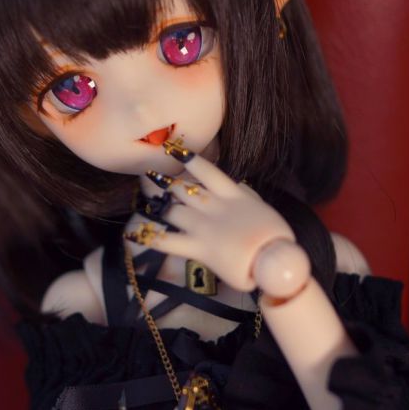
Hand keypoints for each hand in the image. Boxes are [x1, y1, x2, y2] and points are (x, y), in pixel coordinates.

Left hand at [140, 150, 295, 292]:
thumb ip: (246, 196)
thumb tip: (237, 187)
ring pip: (172, 209)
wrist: (276, 259)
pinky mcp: (198, 247)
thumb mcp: (263, 208)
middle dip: (164, 181)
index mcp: (232, 195)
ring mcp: (203, 226)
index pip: (207, 171)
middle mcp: (213, 207)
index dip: (190, 159)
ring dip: (155, 202)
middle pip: (183, 188)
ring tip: (141, 194)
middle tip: (148, 174)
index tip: (175, 150)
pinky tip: (131, 233)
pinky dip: (149, 236)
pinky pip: (167, 241)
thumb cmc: (276, 239)